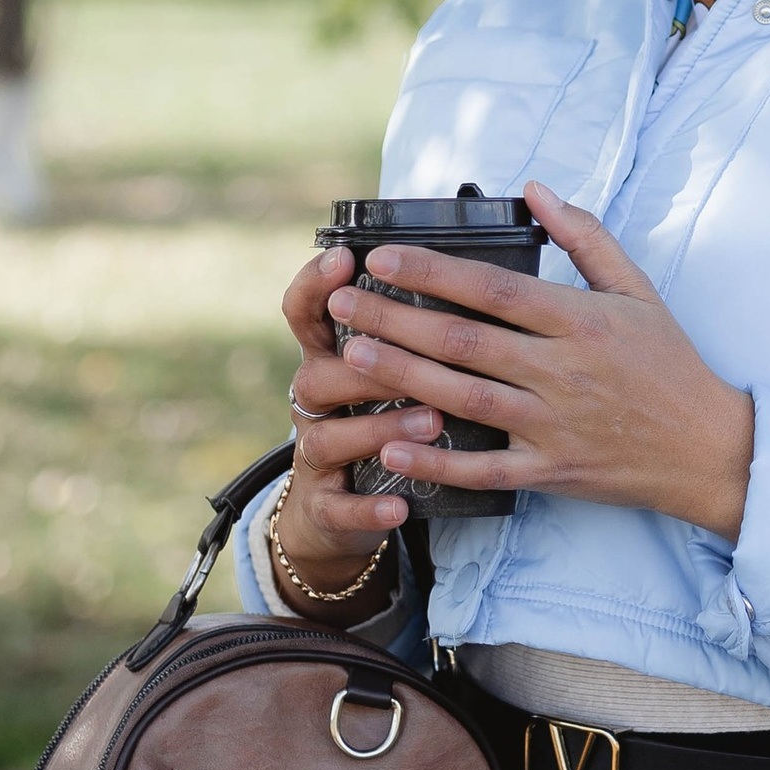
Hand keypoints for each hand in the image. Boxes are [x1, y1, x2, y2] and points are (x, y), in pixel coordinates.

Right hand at [275, 259, 450, 593]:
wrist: (337, 509)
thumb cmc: (378, 420)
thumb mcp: (385, 373)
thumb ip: (409, 330)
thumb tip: (462, 273)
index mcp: (330, 361)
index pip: (306, 313)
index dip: (315, 285)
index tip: (344, 260)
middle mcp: (315, 404)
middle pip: (318, 375)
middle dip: (365, 366)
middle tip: (415, 360)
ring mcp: (316, 457)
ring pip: (328, 439)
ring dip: (377, 430)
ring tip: (431, 422)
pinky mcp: (326, 507)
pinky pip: (339, 508)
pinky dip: (368, 508)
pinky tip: (399, 506)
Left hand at [324, 182, 755, 539]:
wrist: (711, 450)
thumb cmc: (672, 365)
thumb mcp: (639, 290)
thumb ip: (585, 237)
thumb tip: (536, 189)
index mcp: (581, 322)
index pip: (493, 289)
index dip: (432, 272)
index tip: (382, 257)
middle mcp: (562, 372)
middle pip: (463, 341)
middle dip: (395, 318)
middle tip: (340, 300)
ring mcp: (554, 425)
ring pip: (462, 398)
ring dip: (401, 375)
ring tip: (351, 351)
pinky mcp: (551, 471)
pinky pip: (484, 469)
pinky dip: (436, 461)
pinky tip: (392, 445)